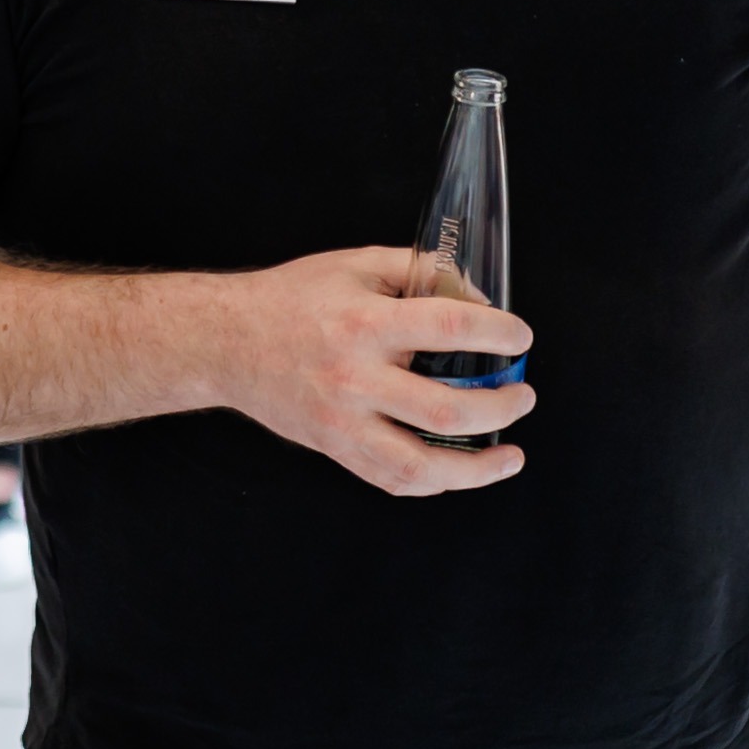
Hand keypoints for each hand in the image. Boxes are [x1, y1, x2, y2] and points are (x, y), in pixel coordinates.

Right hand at [209, 246, 534, 496]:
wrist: (225, 342)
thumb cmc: (291, 299)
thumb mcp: (354, 266)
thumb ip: (417, 273)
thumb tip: (474, 296)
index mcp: (364, 323)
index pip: (449, 328)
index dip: (497, 334)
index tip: (519, 337)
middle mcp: (356, 378)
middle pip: (447, 410)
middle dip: (501, 405)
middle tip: (522, 394)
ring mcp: (344, 422)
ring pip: (423, 465)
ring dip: (478, 468)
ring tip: (510, 455)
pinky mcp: (334, 449)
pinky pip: (392, 480)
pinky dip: (434, 482)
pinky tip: (459, 472)